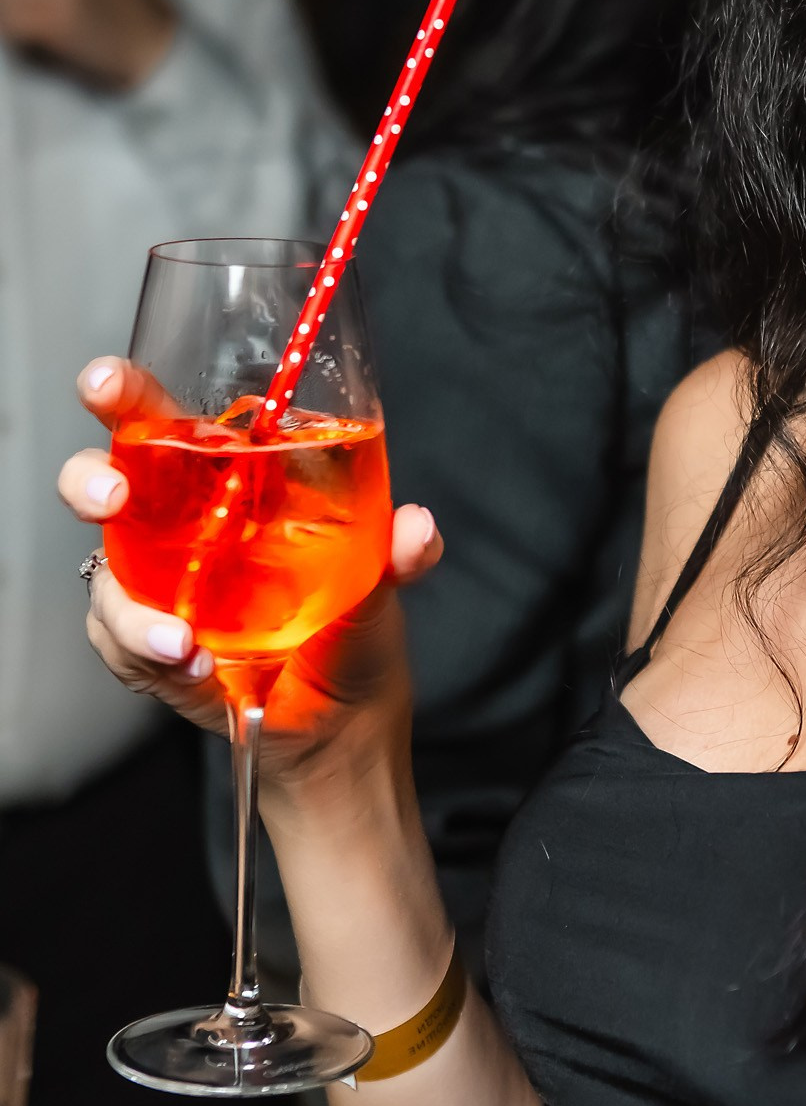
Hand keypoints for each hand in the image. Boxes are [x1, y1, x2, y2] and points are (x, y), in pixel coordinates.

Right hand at [58, 356, 443, 779]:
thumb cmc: (351, 627)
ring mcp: (157, 588)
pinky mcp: (147, 647)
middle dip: (89, 480)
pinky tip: (194, 666)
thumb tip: (416, 528)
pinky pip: (119, 642)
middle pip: (104, 482)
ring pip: (103, 575)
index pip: (164, 422)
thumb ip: (401, 552)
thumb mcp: (383, 580)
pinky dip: (147, 653)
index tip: (107, 383)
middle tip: (111, 496)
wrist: (341, 721)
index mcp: (226, 484)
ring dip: (130, 609)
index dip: (125, 394)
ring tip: (182, 642)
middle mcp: (178, 527)